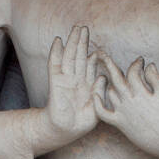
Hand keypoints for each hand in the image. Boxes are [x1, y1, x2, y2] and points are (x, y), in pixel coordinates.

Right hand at [45, 26, 99, 141]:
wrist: (65, 131)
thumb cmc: (82, 123)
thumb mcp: (98, 108)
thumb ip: (100, 92)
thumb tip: (103, 77)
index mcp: (87, 85)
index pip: (90, 66)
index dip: (94, 56)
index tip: (99, 48)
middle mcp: (76, 79)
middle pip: (79, 56)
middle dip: (82, 42)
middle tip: (84, 28)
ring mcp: (66, 79)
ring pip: (69, 56)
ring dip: (72, 42)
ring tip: (75, 29)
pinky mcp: (56, 82)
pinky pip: (55, 64)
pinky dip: (56, 52)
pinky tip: (57, 41)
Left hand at [94, 56, 158, 158]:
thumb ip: (156, 78)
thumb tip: (148, 65)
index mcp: (141, 93)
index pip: (133, 72)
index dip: (136, 64)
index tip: (140, 61)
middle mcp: (129, 101)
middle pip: (116, 78)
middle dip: (109, 64)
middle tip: (103, 53)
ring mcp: (122, 112)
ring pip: (110, 92)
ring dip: (108, 82)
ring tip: (110, 74)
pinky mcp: (119, 123)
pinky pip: (102, 113)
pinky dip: (97, 103)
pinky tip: (96, 94)